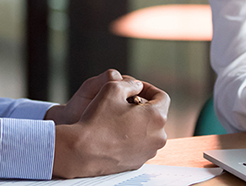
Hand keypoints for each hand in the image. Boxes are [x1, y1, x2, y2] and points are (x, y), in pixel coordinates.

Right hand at [51, 72, 169, 177]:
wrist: (82, 151)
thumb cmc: (97, 120)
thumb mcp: (113, 88)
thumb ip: (130, 83)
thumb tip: (137, 86)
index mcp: (156, 117)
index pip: (162, 97)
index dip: (149, 88)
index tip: (136, 88)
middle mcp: (157, 137)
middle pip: (156, 114)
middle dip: (142, 105)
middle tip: (125, 101)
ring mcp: (148, 152)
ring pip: (148, 129)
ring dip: (137, 120)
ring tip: (118, 116)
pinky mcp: (138, 162)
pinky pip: (140, 143)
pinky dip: (132, 135)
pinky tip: (115, 131)